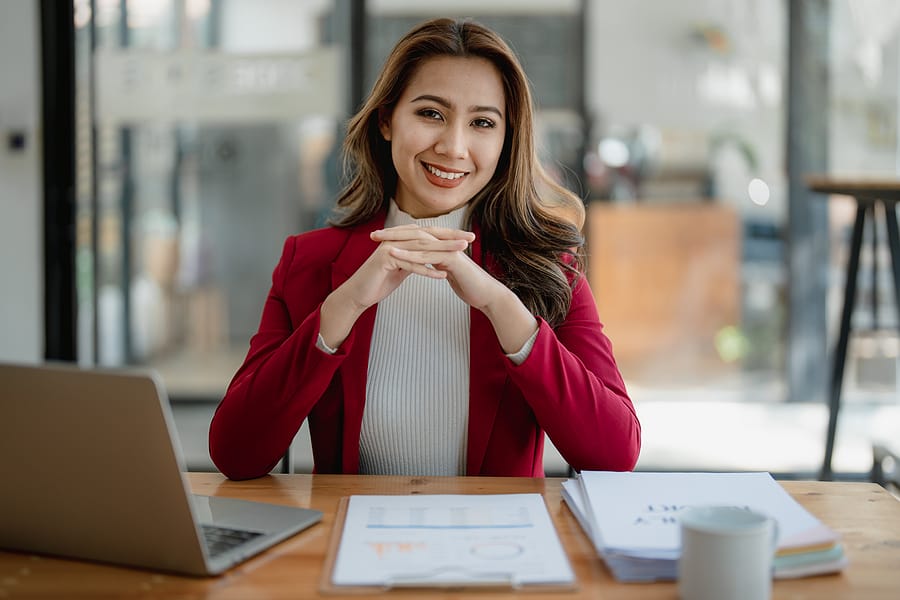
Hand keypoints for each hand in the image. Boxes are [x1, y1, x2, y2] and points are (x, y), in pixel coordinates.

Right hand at [319, 225, 472, 347]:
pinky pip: (409, 265)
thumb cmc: (378, 281)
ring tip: (461, 252)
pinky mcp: (385, 260)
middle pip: (427, 236)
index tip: (467, 238)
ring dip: (443, 250)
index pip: (429, 234)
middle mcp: (396, 239)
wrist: (358, 294)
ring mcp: (390, 248)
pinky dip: (426, 271)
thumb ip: (414, 259)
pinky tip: (441, 276)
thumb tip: (430, 257)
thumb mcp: (401, 267)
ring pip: (421, 248)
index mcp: (401, 239)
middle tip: (470, 238)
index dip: (449, 235)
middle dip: (451, 237)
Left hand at [373, 225, 501, 311]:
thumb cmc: (470, 286)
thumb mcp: (450, 273)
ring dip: (397, 241)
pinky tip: (394, 255)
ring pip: (419, 242)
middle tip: (373, 235)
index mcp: (443, 245)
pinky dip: (409, 255)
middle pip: (415, 234)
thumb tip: (429, 264)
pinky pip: (427, 256)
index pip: (417, 237)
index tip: (380, 238)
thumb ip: (439, 265)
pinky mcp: (452, 259)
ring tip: (378, 242)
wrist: (487, 294)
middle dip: (393, 234)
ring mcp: (449, 249)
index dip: (398, 236)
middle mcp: (445, 243)